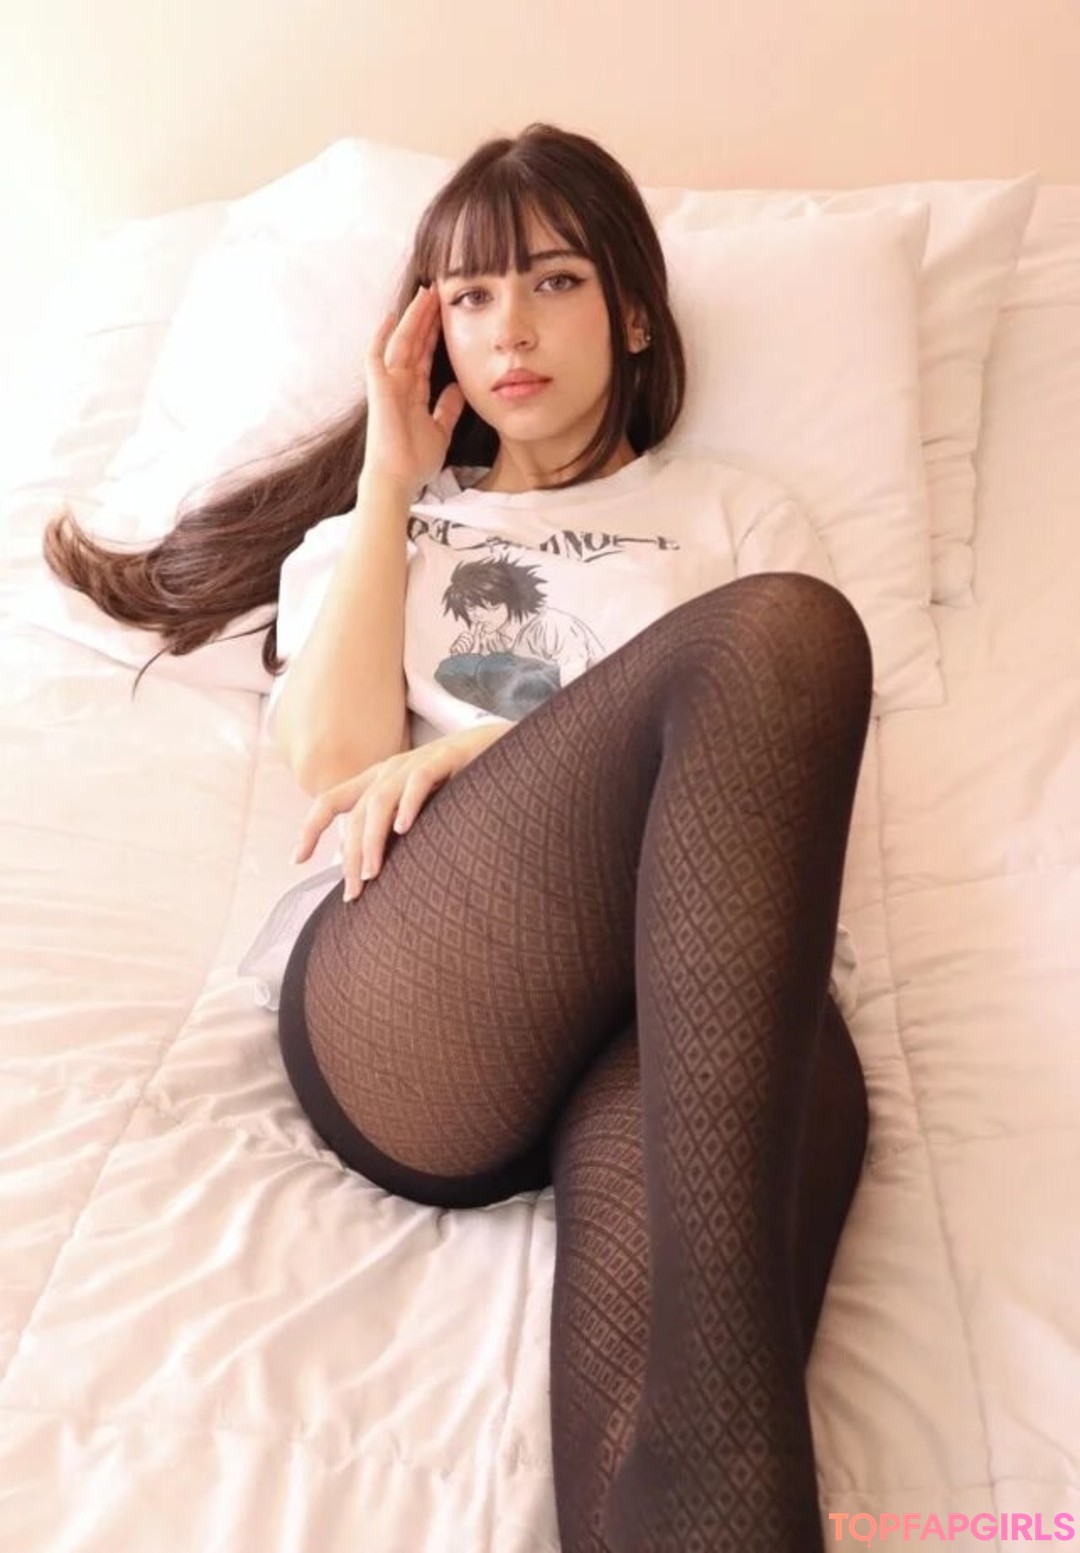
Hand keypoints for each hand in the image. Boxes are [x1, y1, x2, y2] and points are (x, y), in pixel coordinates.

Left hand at [292, 722, 510, 900]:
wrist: (501, 748)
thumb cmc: (461, 786)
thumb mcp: (420, 810)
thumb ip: (396, 833)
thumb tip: (372, 872)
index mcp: (378, 780)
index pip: (331, 801)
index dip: (310, 828)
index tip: (297, 860)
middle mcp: (390, 770)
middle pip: (356, 813)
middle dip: (349, 855)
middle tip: (353, 893)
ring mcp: (416, 763)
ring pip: (379, 801)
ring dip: (372, 840)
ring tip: (371, 873)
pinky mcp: (445, 758)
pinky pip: (420, 780)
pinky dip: (408, 804)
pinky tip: (404, 829)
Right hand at [362, 284, 466, 497]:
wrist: (398, 480)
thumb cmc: (415, 461)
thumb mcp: (441, 430)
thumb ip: (448, 408)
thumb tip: (458, 388)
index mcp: (413, 392)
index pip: (425, 355)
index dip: (435, 333)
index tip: (447, 313)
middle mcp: (399, 384)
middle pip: (415, 342)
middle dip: (426, 317)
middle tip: (438, 292)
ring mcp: (388, 384)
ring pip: (400, 342)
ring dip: (412, 318)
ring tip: (425, 295)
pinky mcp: (378, 389)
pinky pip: (376, 357)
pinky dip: (382, 337)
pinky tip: (392, 317)